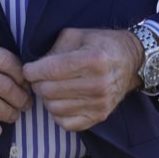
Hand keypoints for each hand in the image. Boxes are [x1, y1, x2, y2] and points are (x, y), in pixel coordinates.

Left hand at [22, 28, 141, 131]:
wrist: (131, 61)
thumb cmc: (100, 44)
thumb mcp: (77, 35)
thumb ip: (55, 49)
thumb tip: (36, 66)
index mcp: (93, 59)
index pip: (52, 70)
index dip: (33, 71)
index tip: (28, 69)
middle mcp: (98, 84)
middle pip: (50, 90)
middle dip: (36, 83)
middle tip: (37, 77)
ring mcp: (100, 103)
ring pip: (55, 108)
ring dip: (46, 98)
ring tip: (49, 87)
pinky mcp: (100, 116)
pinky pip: (67, 123)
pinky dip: (57, 114)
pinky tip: (60, 101)